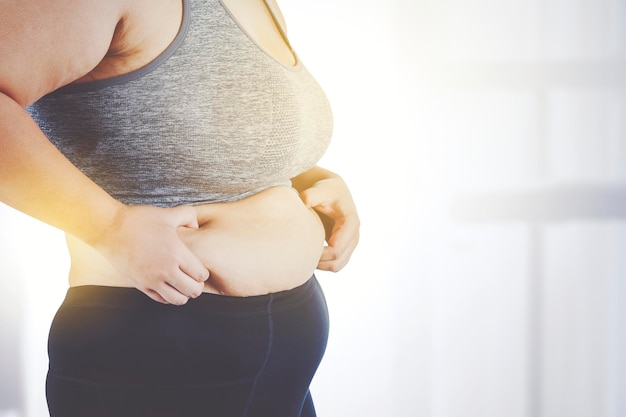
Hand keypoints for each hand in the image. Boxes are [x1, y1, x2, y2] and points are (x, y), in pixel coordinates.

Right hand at [92, 205, 209, 304]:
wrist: (110, 229)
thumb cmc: (139, 220)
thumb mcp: (168, 214)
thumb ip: (188, 216)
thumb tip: (197, 227)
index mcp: (176, 252)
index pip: (201, 275)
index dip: (203, 274)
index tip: (199, 269)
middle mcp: (165, 269)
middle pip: (193, 291)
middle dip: (197, 286)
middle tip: (194, 280)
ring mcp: (152, 279)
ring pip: (178, 300)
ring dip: (184, 294)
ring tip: (182, 285)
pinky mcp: (140, 285)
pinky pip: (161, 300)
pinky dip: (168, 296)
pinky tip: (168, 286)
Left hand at [299, 176, 359, 271]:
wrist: (332, 191)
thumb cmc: (326, 190)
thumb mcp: (320, 190)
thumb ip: (311, 195)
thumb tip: (303, 201)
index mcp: (351, 223)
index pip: (336, 249)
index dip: (319, 254)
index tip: (303, 249)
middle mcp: (355, 235)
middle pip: (337, 260)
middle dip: (319, 262)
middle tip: (300, 256)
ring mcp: (351, 243)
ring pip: (337, 265)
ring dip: (321, 265)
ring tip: (304, 256)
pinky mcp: (346, 247)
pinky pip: (336, 264)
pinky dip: (323, 264)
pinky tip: (310, 255)